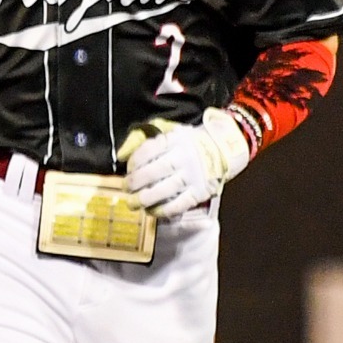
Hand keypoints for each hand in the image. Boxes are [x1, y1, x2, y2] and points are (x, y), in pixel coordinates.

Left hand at [117, 109, 249, 219]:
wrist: (222, 148)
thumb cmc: (188, 142)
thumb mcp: (167, 131)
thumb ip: (142, 139)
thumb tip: (121, 155)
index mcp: (174, 140)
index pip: (149, 151)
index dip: (134, 162)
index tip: (127, 170)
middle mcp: (184, 157)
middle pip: (155, 171)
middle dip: (135, 183)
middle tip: (126, 188)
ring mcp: (193, 175)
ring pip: (165, 190)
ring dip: (146, 199)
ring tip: (134, 204)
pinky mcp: (200, 191)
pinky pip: (180, 204)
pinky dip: (163, 210)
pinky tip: (152, 211)